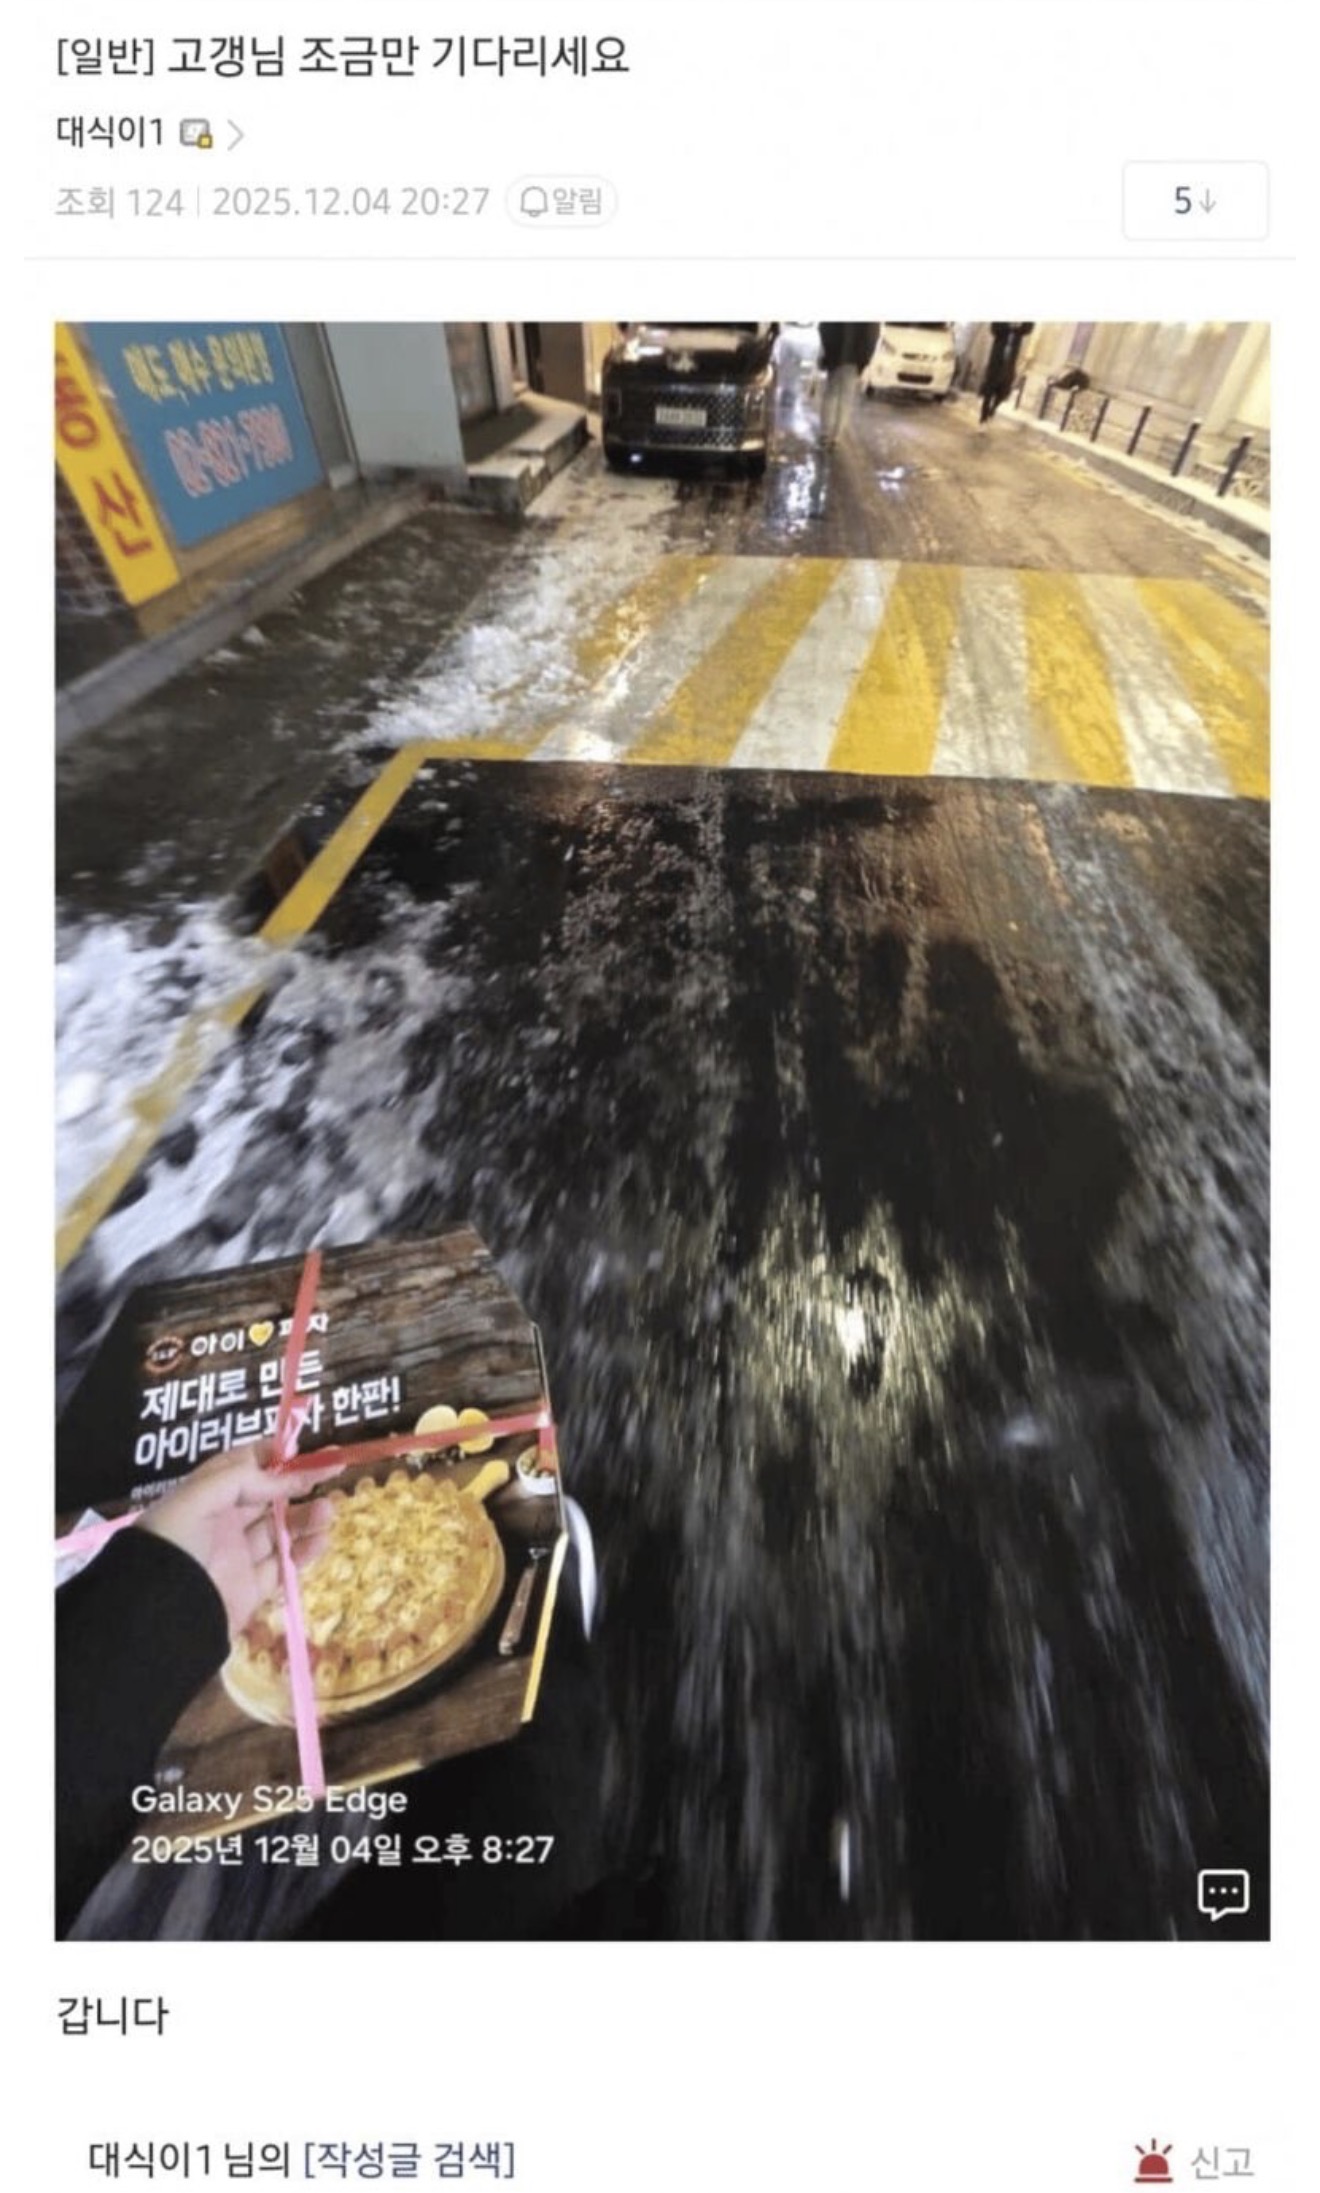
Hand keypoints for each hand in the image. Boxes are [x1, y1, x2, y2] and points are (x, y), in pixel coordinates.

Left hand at [140, 1440, 343, 1638]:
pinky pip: (285, 1565)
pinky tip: (321, 1539)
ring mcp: (239, 1555)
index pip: (243, 1466)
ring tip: (328, 1509)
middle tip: (333, 1470)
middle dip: (300, 1482)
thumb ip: (244, 1480)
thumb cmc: (175, 1543)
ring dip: (308, 1516)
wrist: (159, 1613)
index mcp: (205, 1495)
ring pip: (282, 1528)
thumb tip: (290, 1478)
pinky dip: (306, 1551)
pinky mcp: (253, 1587)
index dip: (275, 1455)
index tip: (306, 1448)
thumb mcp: (198, 1497)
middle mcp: (223, 1522)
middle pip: (270, 1495)